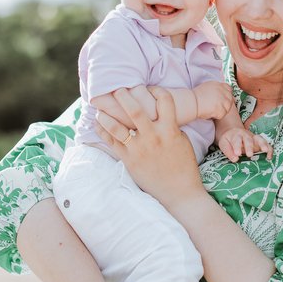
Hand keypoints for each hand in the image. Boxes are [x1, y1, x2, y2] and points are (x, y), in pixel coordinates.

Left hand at [95, 87, 206, 208]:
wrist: (179, 193)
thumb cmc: (184, 166)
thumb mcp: (182, 140)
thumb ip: (170, 125)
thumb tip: (156, 113)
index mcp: (170, 130)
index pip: (164, 100)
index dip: (157, 90)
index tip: (149, 89)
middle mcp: (153, 137)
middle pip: (135, 110)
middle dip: (124, 96)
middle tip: (118, 89)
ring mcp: (139, 149)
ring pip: (117, 127)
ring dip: (106, 115)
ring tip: (100, 107)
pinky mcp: (129, 160)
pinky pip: (111, 142)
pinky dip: (103, 131)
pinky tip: (98, 123)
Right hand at [193, 81, 233, 119]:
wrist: (191, 102)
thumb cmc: (196, 96)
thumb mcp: (207, 87)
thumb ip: (217, 89)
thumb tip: (225, 95)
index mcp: (219, 85)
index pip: (229, 89)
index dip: (227, 96)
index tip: (222, 100)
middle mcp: (222, 91)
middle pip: (230, 99)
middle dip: (224, 105)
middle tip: (216, 108)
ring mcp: (222, 100)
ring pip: (227, 108)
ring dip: (220, 111)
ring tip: (211, 110)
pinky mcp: (220, 108)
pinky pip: (222, 115)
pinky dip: (216, 116)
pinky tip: (209, 113)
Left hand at [218, 127, 272, 161]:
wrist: (233, 132)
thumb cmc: (228, 140)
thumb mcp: (224, 144)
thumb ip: (228, 151)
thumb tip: (235, 159)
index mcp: (236, 135)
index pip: (236, 140)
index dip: (237, 146)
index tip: (237, 154)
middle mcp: (246, 135)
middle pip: (248, 140)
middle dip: (249, 147)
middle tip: (249, 154)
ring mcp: (254, 138)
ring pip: (259, 140)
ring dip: (263, 145)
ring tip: (265, 151)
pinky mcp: (260, 142)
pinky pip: (266, 144)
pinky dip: (269, 150)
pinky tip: (269, 157)